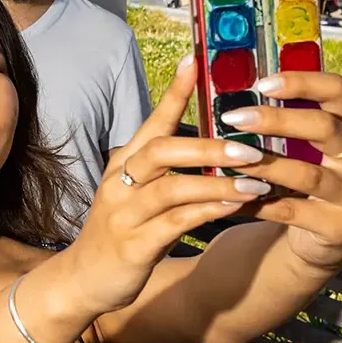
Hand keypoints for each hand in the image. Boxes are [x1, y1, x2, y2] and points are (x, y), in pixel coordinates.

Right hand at [61, 57, 276, 314]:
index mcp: (123, 164)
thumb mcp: (138, 194)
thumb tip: (212, 144)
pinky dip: (208, 211)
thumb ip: (169, 171)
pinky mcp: (134, 246)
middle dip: (208, 146)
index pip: (151, 122)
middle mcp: (120, 183)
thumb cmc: (122, 232)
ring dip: (216, 182)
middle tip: (250, 147)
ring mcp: (125, 214)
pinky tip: (235, 206)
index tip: (196, 61)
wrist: (85, 281)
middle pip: (161, 150)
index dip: (174, 92)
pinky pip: (176, 223)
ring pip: (172, 188)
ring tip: (256, 180)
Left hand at [212, 70, 341, 273]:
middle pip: (325, 128)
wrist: (323, 237)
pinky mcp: (341, 226)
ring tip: (229, 159)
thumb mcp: (304, 146)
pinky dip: (257, 203)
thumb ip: (282, 121)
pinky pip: (292, 211)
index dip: (302, 82)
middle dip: (277, 120)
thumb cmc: (305, 175)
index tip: (262, 83)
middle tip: (235, 117)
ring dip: (264, 166)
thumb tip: (228, 91)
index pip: (337, 91)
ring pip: (308, 174)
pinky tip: (229, 196)